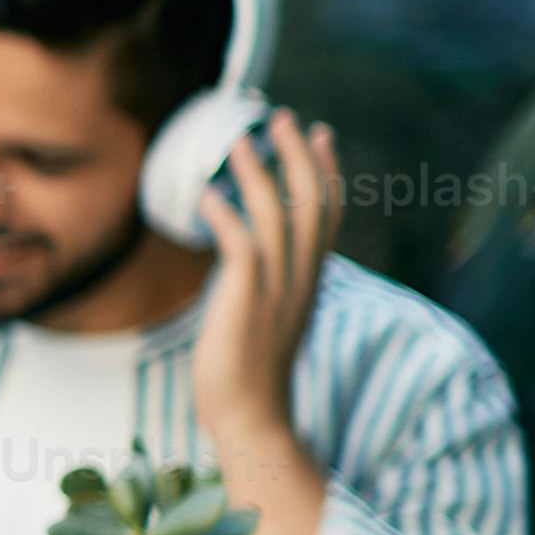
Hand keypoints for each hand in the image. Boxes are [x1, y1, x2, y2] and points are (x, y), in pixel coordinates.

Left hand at [185, 108, 339, 464]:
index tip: (320, 133)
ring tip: (239, 139)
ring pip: (278, 216)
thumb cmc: (248, 373)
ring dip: (259, 173)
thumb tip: (244, 259)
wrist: (250, 418)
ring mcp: (276, 290)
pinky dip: (225, 216)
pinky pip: (241, 247)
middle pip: (312, 203)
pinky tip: (204, 194)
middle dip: (300, 155)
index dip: (326, 171)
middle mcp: (300, 279)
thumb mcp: (265, 317)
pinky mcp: (246, 302)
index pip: (329, 214)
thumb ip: (264, 284)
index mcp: (309, 280)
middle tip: (282, 115)